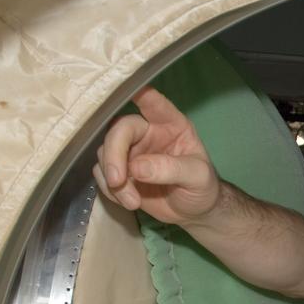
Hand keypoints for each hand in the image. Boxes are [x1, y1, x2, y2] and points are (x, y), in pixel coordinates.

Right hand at [91, 86, 219, 223]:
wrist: (194, 212)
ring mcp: (131, 152)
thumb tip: (136, 167)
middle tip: (118, 181)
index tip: (128, 91)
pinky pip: (101, 174)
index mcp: (170, 124)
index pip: (153, 103)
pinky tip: (129, 202)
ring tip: (133, 202)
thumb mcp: (197, 177)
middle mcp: (147, 132)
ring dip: (113, 180)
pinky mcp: (120, 171)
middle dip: (113, 155)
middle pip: (119, 130)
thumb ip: (171, 169)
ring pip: (104, 153)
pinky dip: (110, 190)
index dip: (139, 94)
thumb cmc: (201, 187)